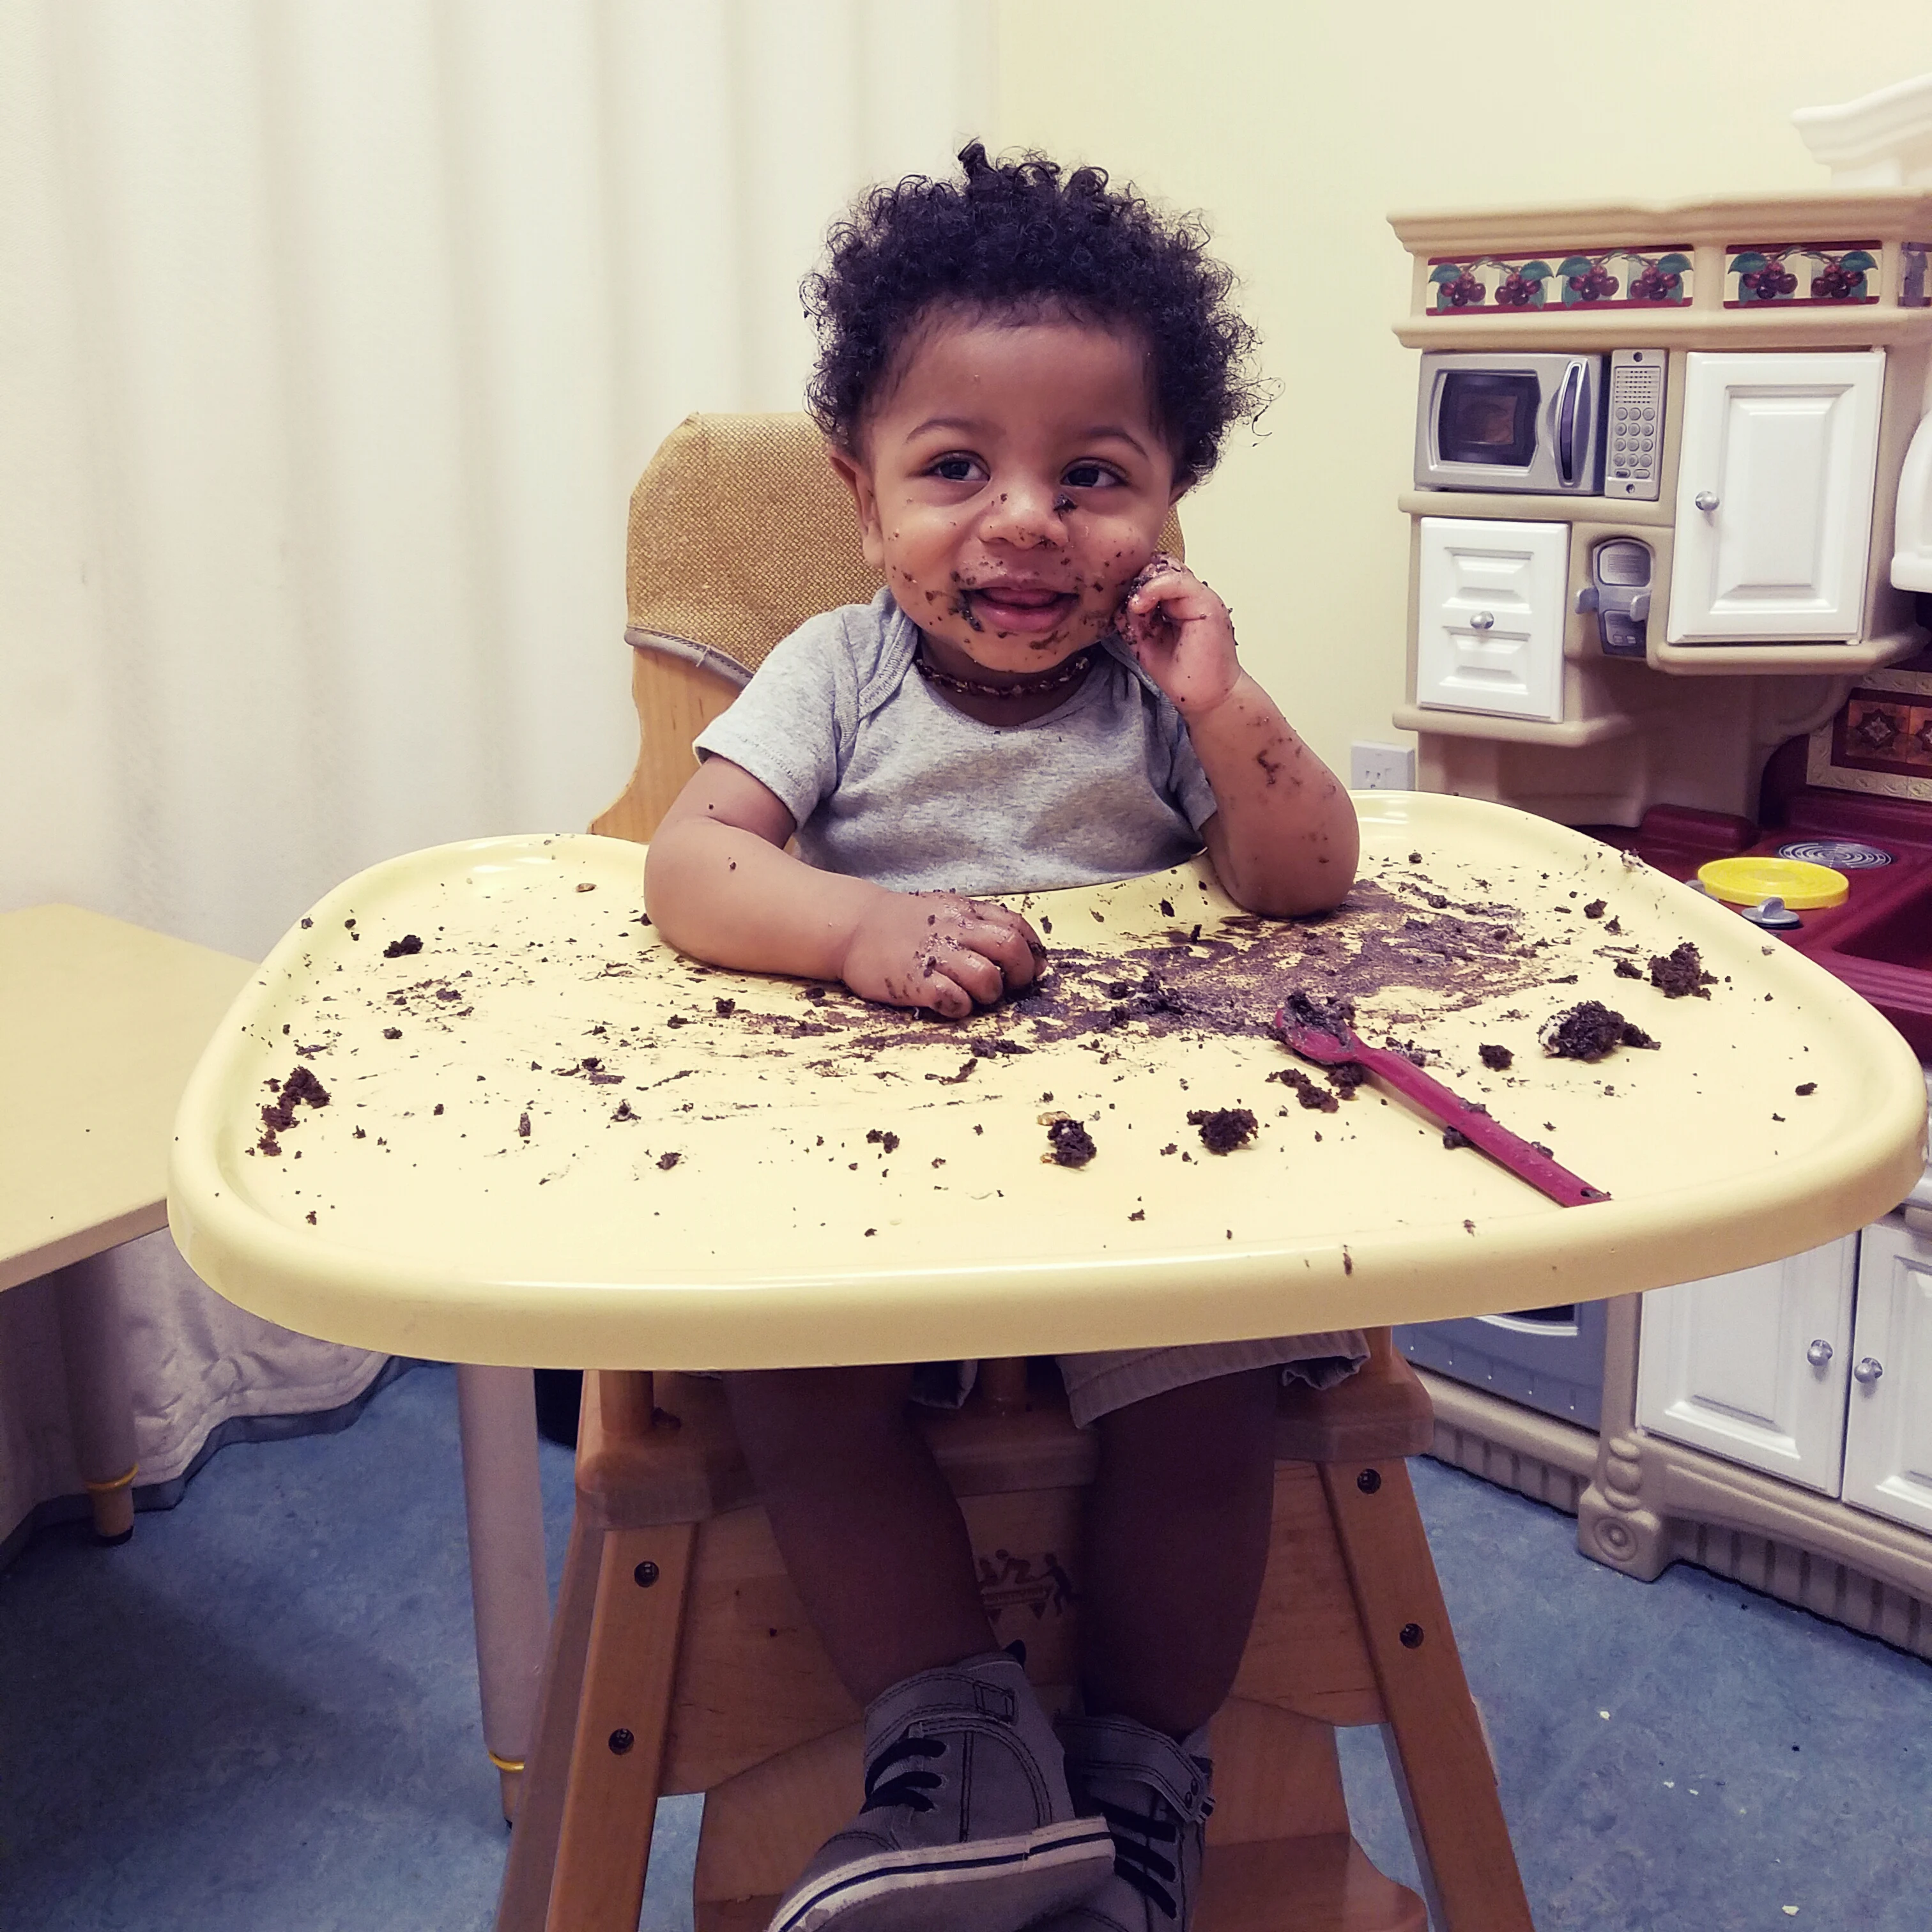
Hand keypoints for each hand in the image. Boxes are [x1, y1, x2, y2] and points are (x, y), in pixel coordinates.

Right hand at [840, 891, 1043, 1017]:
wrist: (853, 927)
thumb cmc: (903, 924)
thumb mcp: (945, 909)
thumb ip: (979, 923)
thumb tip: (1021, 947)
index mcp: (965, 912)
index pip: (1016, 926)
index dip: (1033, 949)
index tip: (1035, 967)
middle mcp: (954, 930)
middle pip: (1009, 948)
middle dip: (1022, 973)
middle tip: (1013, 986)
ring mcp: (934, 956)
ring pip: (985, 977)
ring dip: (989, 993)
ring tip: (976, 996)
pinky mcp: (914, 982)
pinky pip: (953, 1000)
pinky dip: (960, 1006)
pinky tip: (950, 1003)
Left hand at [1117, 554, 1239, 718]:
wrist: (1208, 698)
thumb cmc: (1183, 676)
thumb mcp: (1146, 643)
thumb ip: (1135, 622)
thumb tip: (1122, 604)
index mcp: (1179, 603)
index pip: (1154, 576)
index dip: (1136, 585)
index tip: (1124, 605)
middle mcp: (1191, 597)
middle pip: (1161, 566)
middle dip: (1139, 581)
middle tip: (1128, 605)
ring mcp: (1201, 598)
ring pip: (1168, 569)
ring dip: (1144, 585)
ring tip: (1134, 607)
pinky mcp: (1207, 604)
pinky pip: (1178, 582)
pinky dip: (1154, 588)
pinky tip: (1140, 604)